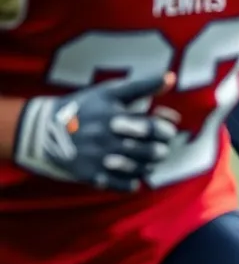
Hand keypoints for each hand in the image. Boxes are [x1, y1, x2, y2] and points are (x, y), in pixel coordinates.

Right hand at [14, 74, 178, 191]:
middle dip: (162, 148)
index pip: (155, 127)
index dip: (167, 129)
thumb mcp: (110, 92)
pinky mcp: (91, 175)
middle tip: (160, 146)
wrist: (43, 130)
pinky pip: (124, 186)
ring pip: (141, 169)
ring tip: (149, 159)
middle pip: (153, 150)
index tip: (166, 128)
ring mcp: (99, 158)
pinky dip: (134, 182)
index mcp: (115, 116)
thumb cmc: (85, 107)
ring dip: (151, 165)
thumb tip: (171, 78)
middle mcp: (107, 138)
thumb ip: (143, 86)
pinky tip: (133, 174)